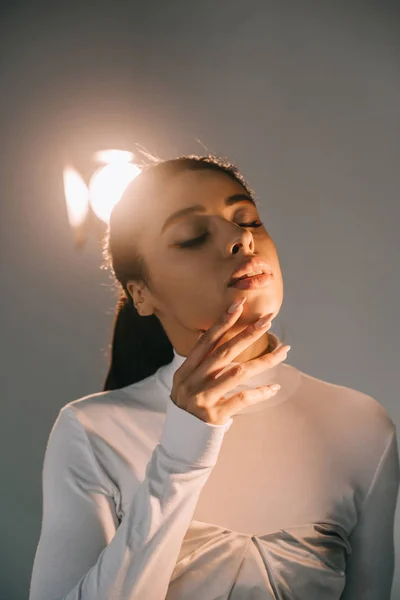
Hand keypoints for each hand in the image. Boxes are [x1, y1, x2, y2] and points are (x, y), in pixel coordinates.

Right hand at [170, 297, 290, 425]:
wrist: (180, 446)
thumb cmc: (189, 412)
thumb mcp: (186, 385)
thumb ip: (199, 364)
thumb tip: (208, 334)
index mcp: (185, 372)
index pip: (205, 342)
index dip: (222, 322)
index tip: (238, 305)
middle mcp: (191, 382)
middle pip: (223, 353)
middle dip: (247, 334)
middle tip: (267, 320)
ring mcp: (202, 399)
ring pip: (237, 373)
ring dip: (262, 360)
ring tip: (283, 351)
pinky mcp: (213, 416)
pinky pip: (241, 399)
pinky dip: (259, 393)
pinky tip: (274, 388)